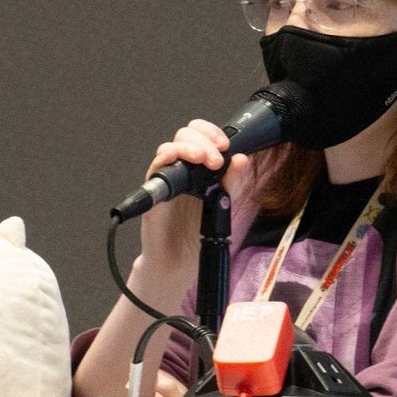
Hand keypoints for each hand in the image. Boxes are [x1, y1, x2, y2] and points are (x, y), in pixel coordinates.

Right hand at [136, 120, 252, 283]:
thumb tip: (242, 158)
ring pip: (170, 146)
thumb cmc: (199, 234)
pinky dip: (166, 158)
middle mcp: (182, 169)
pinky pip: (156, 168)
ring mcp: (167, 179)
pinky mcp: (154, 192)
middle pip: (185, 135)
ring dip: (189, 147)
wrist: (180, 263)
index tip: (226, 145)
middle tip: (217, 158)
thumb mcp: (223, 205)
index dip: (212, 133)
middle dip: (204, 140)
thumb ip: (232, 183)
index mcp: (200, 169)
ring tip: (205, 160)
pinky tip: (176, 158)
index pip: (202, 136)